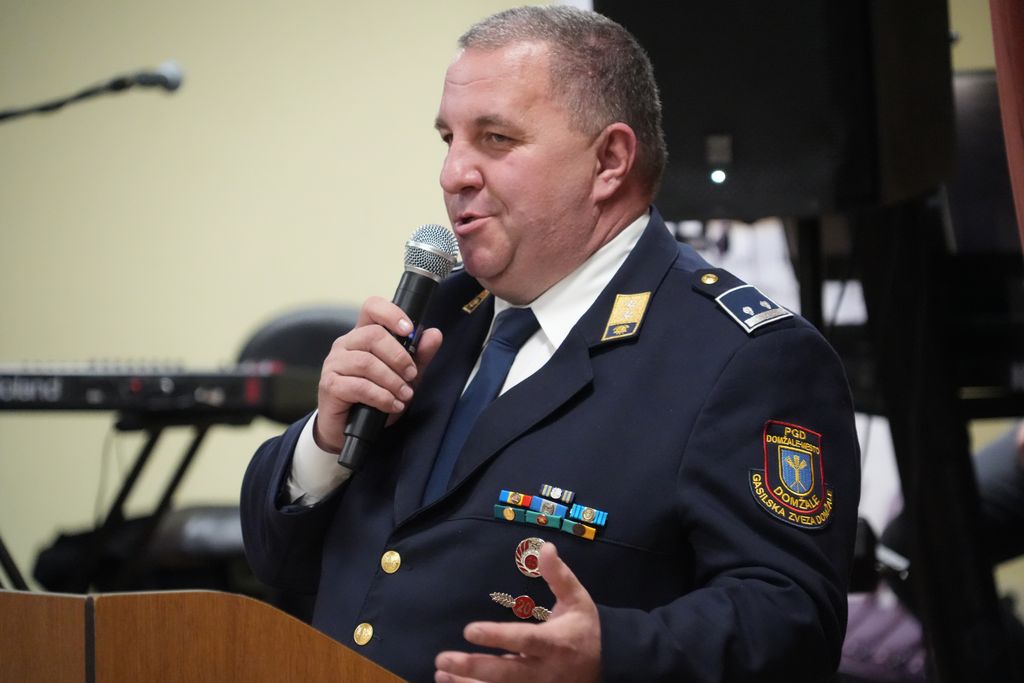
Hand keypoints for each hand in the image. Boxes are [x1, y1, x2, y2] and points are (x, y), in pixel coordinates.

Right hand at [314, 296, 442, 452]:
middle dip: (398, 356)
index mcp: (362, 335)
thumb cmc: (374, 398)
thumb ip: (418, 356)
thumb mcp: (404, 376)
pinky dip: (381, 397)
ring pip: (366, 362)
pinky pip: (359, 386)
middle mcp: (345, 344)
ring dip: (392, 380)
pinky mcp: (330, 385)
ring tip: (404, 395)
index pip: (372, 308)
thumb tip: (434, 334)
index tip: (409, 330)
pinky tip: (392, 405)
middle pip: (372, 335)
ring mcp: (334, 364)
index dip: (391, 313)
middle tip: (411, 375)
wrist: (347, 430)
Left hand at [434, 543, 600, 682]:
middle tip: (443, 659)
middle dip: (473, 668)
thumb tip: (546, 547)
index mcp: (555, 643)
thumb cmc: (586, 629)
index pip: (524, 641)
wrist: (610, 666)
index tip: (470, 630)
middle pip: (506, 673)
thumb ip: (559, 576)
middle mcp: (544, 671)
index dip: (497, 637)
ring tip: (442, 673)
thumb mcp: (577, 599)